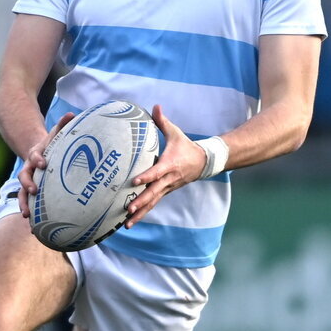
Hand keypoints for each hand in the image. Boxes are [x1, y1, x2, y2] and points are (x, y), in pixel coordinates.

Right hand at [17, 112, 74, 217]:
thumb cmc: (52, 146)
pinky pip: (28, 203)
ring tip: (27, 214)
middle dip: (28, 184)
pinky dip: (30, 212)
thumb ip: (62, 125)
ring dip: (23, 203)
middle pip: (24, 177)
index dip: (37, 159)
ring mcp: (28, 181)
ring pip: (22, 193)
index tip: (43, 163)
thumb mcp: (56, 134)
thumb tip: (72, 114)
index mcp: (36, 155)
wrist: (38, 154)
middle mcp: (29, 169)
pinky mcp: (31, 192)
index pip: (34, 156)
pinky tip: (34, 227)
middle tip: (34, 191)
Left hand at [125, 104, 206, 227]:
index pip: (157, 172)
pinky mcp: (165, 192)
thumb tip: (155, 106)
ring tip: (126, 223)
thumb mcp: (175, 133)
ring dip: (140, 213)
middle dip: (141, 201)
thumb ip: (162, 121)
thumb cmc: (186, 146)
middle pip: (153, 192)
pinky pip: (153, 204)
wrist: (203, 162)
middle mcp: (168, 179)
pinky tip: (130, 221)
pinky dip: (143, 213)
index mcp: (170, 164)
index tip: (134, 182)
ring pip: (153, 202)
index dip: (146, 177)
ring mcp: (167, 187)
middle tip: (128, 209)